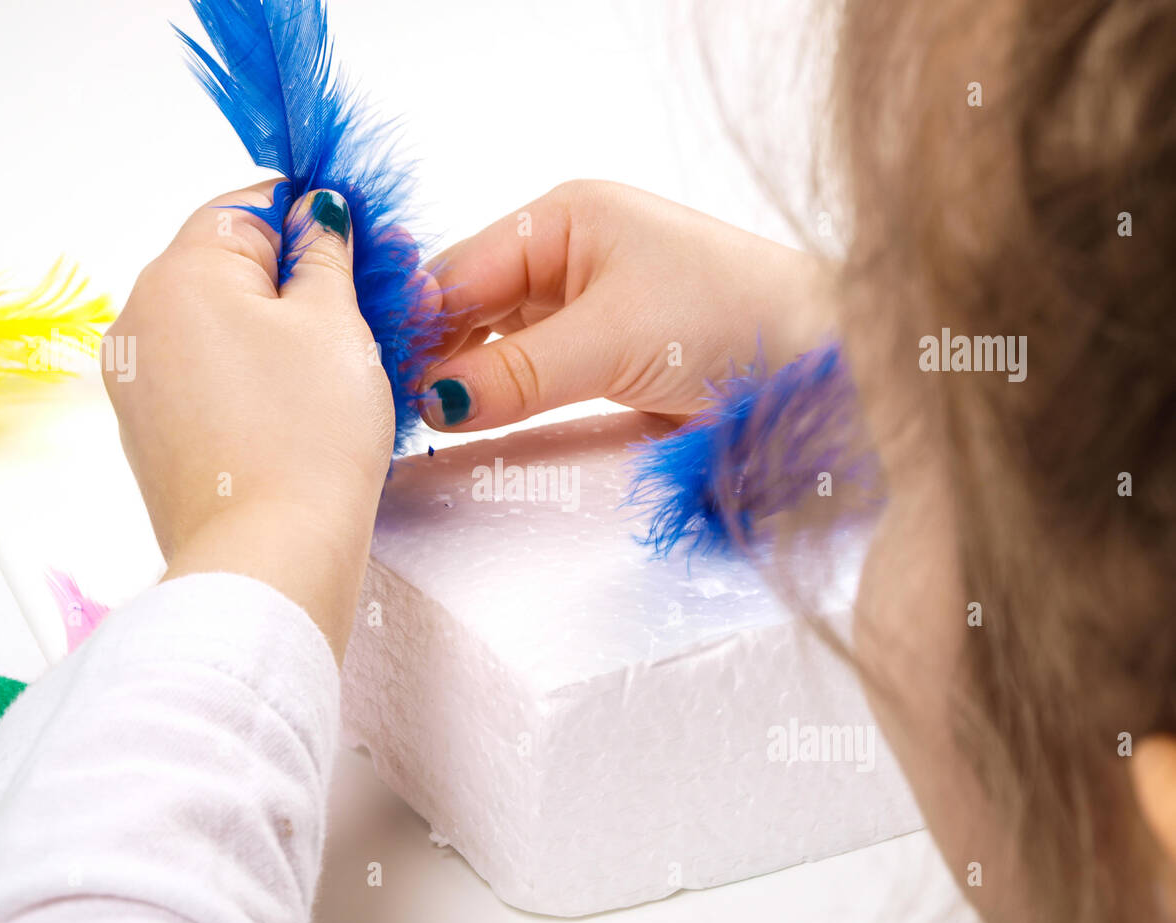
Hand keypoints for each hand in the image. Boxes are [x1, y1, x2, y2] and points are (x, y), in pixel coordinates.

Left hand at [103, 180, 391, 662]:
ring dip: (275, 332)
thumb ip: (326, 252)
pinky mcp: (152, 436)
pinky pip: (207, 380)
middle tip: (365, 310)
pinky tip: (297, 413)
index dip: (312, 218)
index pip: (248, 207)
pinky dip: (250, 380)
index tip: (362, 245)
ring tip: (338, 370)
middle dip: (296, 280)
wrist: (269, 560)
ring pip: (218, 327)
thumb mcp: (336, 322)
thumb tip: (319, 214)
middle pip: (227, 268)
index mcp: (178, 274)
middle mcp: (140, 321)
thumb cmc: (307, 439)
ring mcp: (139, 384)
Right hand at [420, 180, 830, 430]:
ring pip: (496, 346)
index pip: (460, 270)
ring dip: (463, 383)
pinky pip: (530, 377)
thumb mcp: (613, 339)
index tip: (376, 378)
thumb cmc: (733, 317)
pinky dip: (500, 401)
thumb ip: (518, 374)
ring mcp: (584, 308)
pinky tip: (470, 426)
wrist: (823, 363)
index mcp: (566, 218)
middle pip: (471, 307)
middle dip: (433, 356)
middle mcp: (568, 255)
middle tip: (391, 413)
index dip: (415, 324)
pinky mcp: (602, 357)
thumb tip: (435, 402)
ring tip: (419, 425)